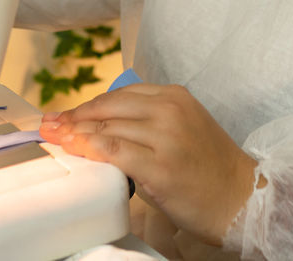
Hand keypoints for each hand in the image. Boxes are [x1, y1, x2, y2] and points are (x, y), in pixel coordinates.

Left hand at [39, 84, 258, 245]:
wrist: (241, 197)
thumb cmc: (211, 168)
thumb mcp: (184, 127)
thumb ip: (149, 120)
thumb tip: (103, 125)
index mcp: (175, 97)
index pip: (120, 94)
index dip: (88, 104)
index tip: (66, 114)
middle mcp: (169, 111)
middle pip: (108, 106)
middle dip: (74, 116)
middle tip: (51, 125)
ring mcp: (165, 138)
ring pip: (107, 127)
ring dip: (75, 134)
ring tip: (56, 139)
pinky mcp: (160, 167)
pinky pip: (114, 151)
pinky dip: (91, 150)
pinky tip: (77, 152)